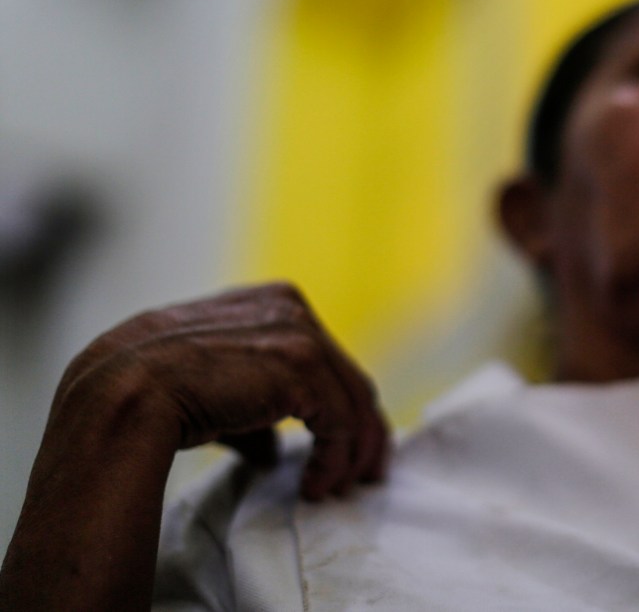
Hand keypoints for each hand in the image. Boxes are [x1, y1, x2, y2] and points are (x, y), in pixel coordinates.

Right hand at [56, 281, 388, 498]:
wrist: (124, 393)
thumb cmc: (151, 392)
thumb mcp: (210, 385)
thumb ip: (251, 407)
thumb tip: (271, 452)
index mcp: (270, 302)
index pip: (326, 357)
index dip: (341, 403)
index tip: (347, 444)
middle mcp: (291, 309)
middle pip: (349, 378)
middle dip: (362, 430)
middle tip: (363, 472)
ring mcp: (299, 334)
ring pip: (353, 403)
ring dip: (352, 453)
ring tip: (337, 487)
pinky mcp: (302, 368)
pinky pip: (340, 423)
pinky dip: (336, 459)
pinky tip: (315, 486)